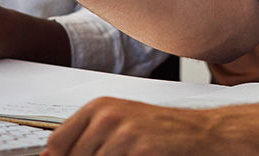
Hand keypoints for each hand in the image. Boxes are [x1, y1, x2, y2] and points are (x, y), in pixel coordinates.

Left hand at [46, 98, 221, 155]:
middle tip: (114, 155)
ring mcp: (123, 133)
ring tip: (129, 155)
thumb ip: (86, 138)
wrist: (201, 132)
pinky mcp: (140, 148)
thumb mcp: (119, 124)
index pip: (57, 143)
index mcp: (97, 107)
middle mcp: (106, 116)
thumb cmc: (159, 130)